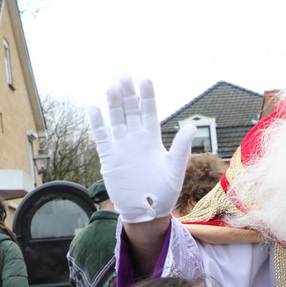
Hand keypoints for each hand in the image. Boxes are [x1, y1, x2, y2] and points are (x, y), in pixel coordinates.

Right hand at [88, 77, 195, 224]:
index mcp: (152, 139)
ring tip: (112, 87)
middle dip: (127, 93)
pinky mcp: (109, 157)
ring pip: (115, 119)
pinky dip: (97, 123)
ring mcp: (121, 146)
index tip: (145, 79)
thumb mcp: (175, 170)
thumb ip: (181, 148)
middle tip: (124, 75)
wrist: (145, 211)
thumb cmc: (164, 192)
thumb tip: (191, 127)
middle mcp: (136, 138)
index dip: (146, 96)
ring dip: (113, 104)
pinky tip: (94, 107)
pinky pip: (101, 136)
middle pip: (130, 110)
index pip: (149, 112)